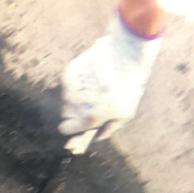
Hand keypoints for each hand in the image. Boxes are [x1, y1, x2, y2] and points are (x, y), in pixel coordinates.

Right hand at [60, 11, 161, 148]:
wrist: (125, 55)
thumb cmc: (128, 87)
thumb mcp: (125, 113)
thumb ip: (109, 129)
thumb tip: (98, 136)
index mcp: (87, 118)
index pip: (65, 129)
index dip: (71, 127)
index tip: (76, 123)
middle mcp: (74, 105)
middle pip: (66, 114)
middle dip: (75, 112)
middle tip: (92, 103)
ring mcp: (70, 88)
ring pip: (67, 98)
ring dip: (76, 96)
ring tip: (94, 88)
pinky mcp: (69, 72)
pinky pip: (68, 83)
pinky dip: (76, 82)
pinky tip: (91, 77)